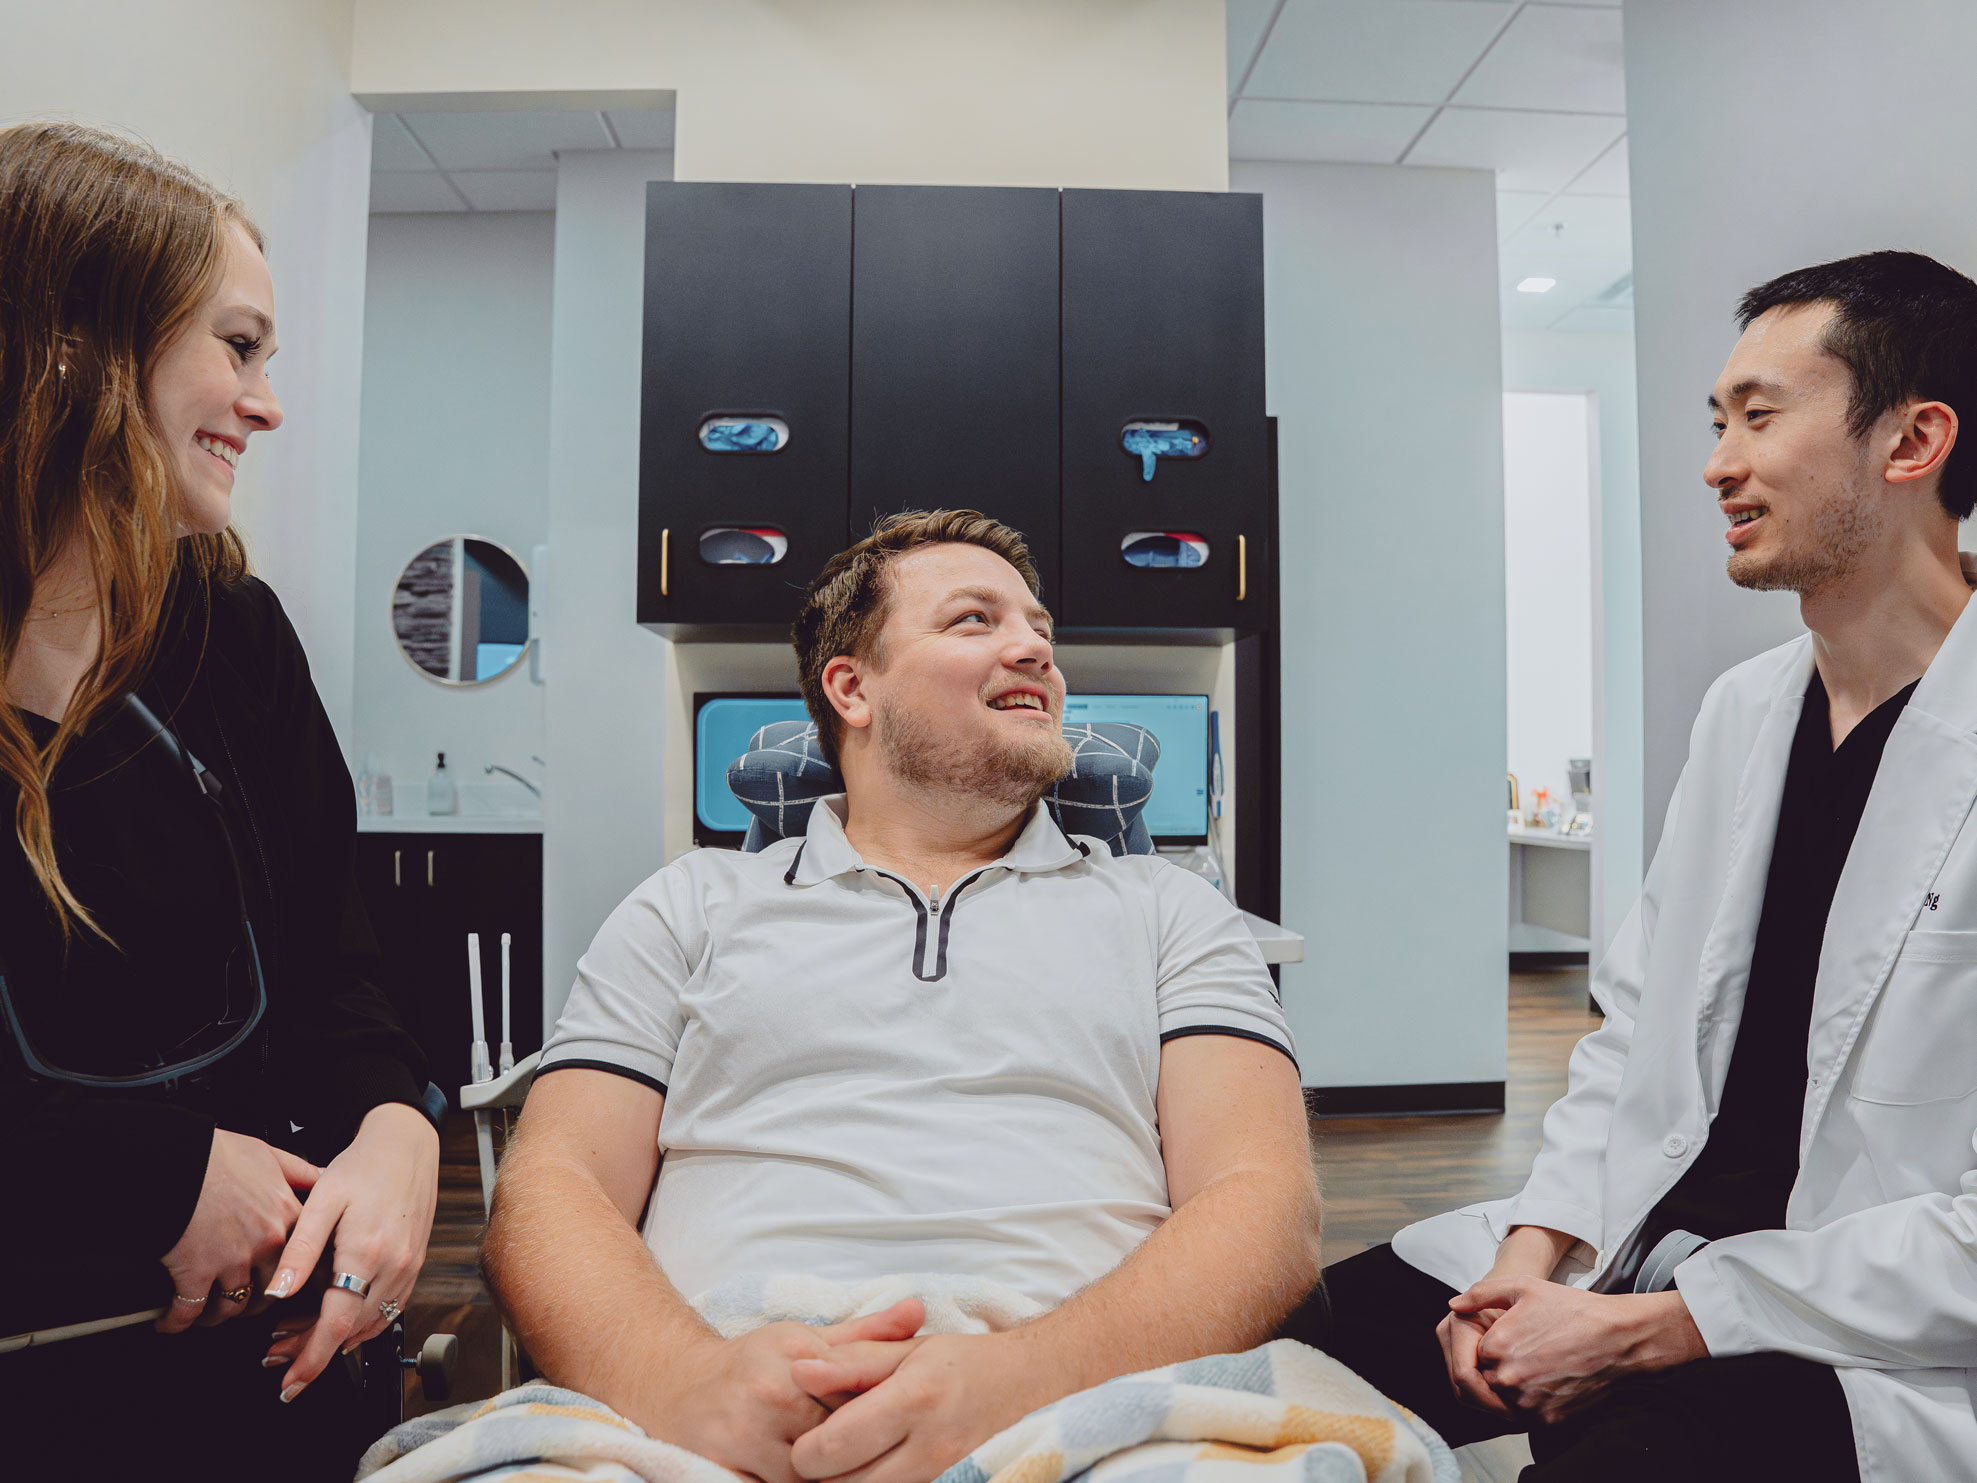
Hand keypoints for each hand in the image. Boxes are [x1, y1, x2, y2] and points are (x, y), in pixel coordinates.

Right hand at [157, 1130, 318, 1332]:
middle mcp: (267, 1242)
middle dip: (256, 1300)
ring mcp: (234, 1260)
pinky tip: (170, 1320)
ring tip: (207, 1312)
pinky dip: (176, 1321)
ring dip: (217, 1314)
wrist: (174, 1161)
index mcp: (286, 1215)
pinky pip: (189, 1310)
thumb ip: (297, 1171)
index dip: (296, 1275)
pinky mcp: (197, 1273)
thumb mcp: (269, 1154)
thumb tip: (320, 1176)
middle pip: (271, 1289)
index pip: (306, 1258)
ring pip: (233, 1305)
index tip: (290, 1286)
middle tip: (244, 1301)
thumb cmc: (216, 1156)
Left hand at [260, 1102, 439, 1399]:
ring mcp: (408, 1269)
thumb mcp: (322, 1201)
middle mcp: (393, 1268)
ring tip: (295, 1337)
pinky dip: (358, 1325)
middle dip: (311, 1353)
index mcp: (367, 1253)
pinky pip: (388, 1311)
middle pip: (350, 1333)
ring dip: (334, 1341)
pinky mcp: (414, 1265)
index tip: (289, 1384)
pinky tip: (335, 1319)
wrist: (408, 1144)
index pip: (336, 1326)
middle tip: (275, 1356)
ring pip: (370, 1326)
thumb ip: (300, 1251)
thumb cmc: (364, 1166)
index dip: (309, 1361)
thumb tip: (276, 1295)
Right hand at [640, 1300, 926, 1482]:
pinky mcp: (722, 1467)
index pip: (858, 1398)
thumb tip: (919, 1312)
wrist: (679, 1384)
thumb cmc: (754, 1361)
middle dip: (853, 1451)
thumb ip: (866, 1333)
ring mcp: (745, 1434)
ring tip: (840, 1466)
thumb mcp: (806, 1337)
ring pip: (808, 1475)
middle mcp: (771, 1393)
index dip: (874, 1417)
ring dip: (825, 1475)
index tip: (884, 1425)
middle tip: (866, 1453)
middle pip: (836, 1440)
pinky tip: (806, 1477)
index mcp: (798, 1356)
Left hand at [788, 1331, 1059, 1482]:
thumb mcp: (901, 1348)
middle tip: (813, 1444)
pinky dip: (863, 1480)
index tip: (803, 1427)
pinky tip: (863, 1458)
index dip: (806, 1445)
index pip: (835, 1444)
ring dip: (839, 1479)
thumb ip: (848, 1360)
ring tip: (839, 1450)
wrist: (1015, 1382)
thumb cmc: (954, 1359)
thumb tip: (797, 1371)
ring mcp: (933, 1471)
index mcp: (912, 1398)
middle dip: (816, 1470)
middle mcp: (925, 1444)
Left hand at [1434, 1225, 1571, 1414]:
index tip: (1506, 1336)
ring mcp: (1527, 1403)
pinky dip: (1527, 1402)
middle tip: (1519, 1352)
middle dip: (1493, 1367)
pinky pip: (1523, 1415)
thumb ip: (1481, 1293)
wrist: (1618, 1338)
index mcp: (1496, 1347)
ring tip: (1531, 1364)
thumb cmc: (1571, 1308)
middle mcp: (1508, 1379)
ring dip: (1508, 1386)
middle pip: (1483, 1379)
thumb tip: (1453, 1304)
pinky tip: (1544, 1379)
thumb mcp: (1523, 1287)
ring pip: (1501, 1400)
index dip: (1485, 1344)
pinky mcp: (1547, 1419)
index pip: (1471, 1353)